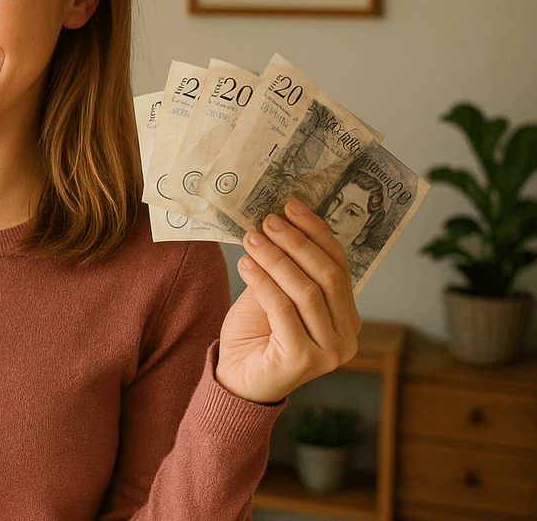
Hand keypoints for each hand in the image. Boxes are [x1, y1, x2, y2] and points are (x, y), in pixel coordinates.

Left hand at [215, 199, 360, 403]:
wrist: (237, 379)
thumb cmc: (256, 335)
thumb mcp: (275, 294)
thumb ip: (287, 268)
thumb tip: (281, 220)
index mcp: (347, 316)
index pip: (339, 264)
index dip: (316, 232)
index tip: (291, 205)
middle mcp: (347, 335)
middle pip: (327, 275)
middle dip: (296, 242)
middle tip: (268, 221)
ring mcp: (330, 350)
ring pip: (306, 290)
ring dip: (276, 259)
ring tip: (251, 239)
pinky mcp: (304, 359)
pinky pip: (283, 309)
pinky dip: (263, 282)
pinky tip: (245, 264)